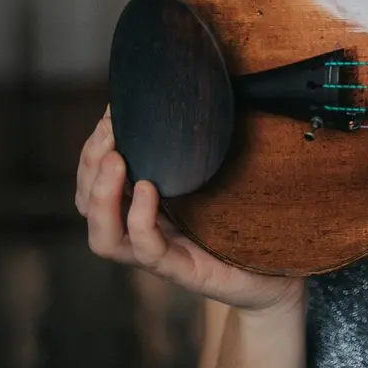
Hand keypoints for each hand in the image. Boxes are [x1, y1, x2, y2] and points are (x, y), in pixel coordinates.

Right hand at [76, 107, 300, 312]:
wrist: (279, 274)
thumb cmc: (248, 221)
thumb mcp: (218, 174)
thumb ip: (196, 148)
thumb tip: (190, 92)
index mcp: (143, 207)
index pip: (94, 183)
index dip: (92, 151)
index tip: (111, 115)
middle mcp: (142, 232)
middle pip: (87, 207)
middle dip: (89, 168)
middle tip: (108, 136)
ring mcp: (160, 255)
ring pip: (104, 237)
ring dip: (101, 196)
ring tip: (115, 161)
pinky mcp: (184, 271)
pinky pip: (148, 250)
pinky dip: (141, 219)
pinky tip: (147, 189)